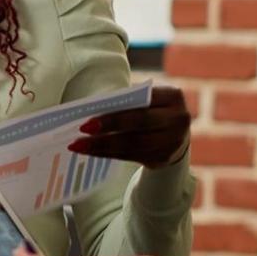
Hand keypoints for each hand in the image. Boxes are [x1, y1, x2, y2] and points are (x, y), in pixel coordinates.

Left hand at [70, 85, 190, 168]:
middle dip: (109, 127)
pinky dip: (108, 153)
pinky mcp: (163, 158)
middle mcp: (178, 119)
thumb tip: (93, 108)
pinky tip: (90, 151)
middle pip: (139, 124)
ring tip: (78, 145)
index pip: (142, 102)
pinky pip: (130, 156)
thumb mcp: (147, 100)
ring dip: (102, 145)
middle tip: (82, 130)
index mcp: (172, 97)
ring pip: (133, 144)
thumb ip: (128, 102)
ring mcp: (173, 142)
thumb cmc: (151, 111)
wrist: (175, 135)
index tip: (89, 118)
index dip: (116, 112)